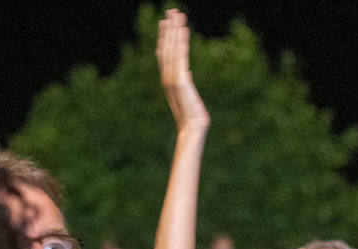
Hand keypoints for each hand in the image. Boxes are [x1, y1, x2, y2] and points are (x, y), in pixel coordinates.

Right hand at [157, 9, 209, 132]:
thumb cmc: (192, 118)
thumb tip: (186, 76)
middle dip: (169, 27)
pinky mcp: (181, 81)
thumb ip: (184, 84)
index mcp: (168, 79)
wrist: (193, 129)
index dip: (165, 36)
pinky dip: (181, 42)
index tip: (166, 22)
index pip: (164, 53)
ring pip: (172, 48)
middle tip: (171, 10)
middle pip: (166, 46)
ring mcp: (172, 78)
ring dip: (175, 30)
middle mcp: (167, 76)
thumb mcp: (188, 96)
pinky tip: (184, 30)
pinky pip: (181, 57)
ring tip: (178, 14)